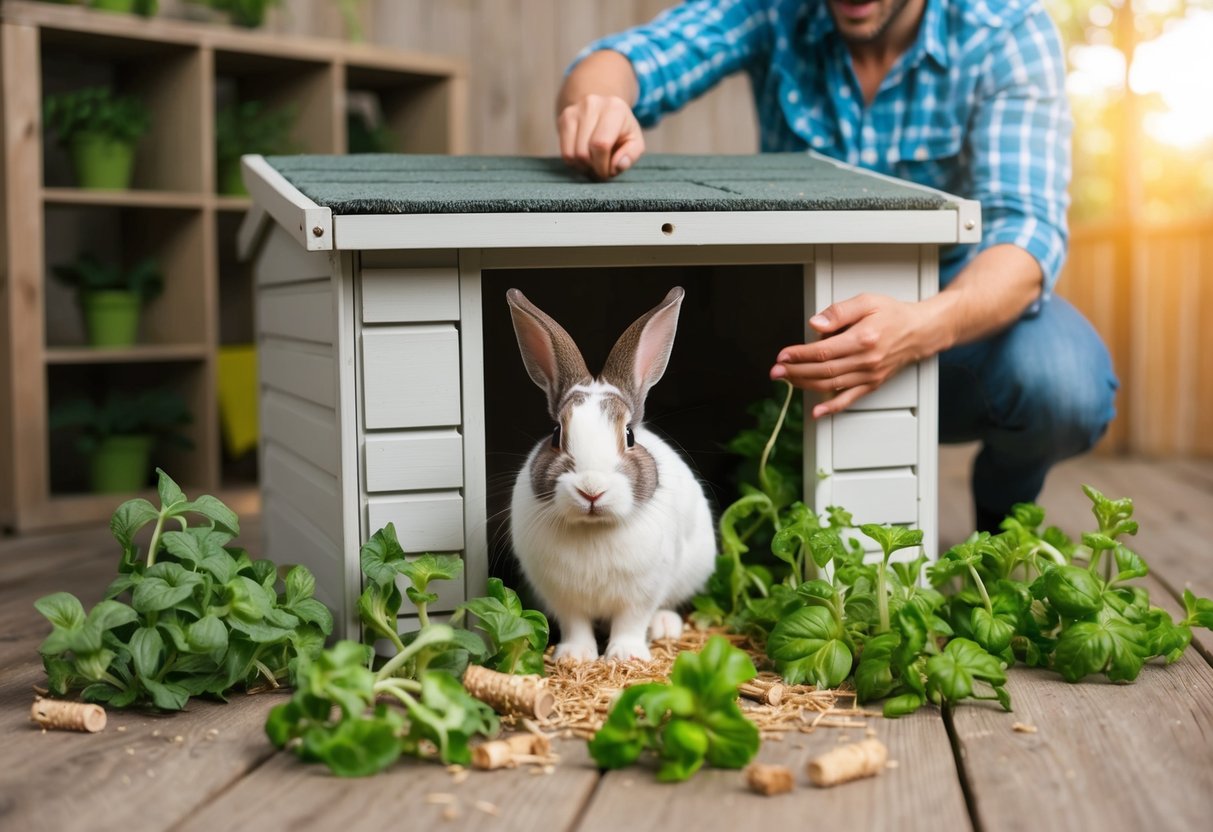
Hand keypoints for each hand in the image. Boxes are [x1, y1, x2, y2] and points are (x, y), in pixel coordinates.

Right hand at [557, 93, 645, 179]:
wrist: (605, 111)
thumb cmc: (622, 131)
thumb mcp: (635, 142)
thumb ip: (631, 155)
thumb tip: (617, 165)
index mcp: (614, 108)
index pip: (601, 144)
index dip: (603, 165)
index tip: (608, 171)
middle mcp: (592, 104)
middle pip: (584, 152)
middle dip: (593, 167)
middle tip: (601, 167)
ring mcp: (574, 110)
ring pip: (572, 154)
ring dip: (583, 166)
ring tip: (593, 161)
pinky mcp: (563, 118)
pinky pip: (564, 152)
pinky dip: (574, 161)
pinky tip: (584, 156)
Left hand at [769, 293, 937, 418]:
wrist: (920, 331)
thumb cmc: (894, 315)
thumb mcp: (867, 301)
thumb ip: (839, 312)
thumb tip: (817, 324)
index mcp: (863, 339)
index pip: (823, 351)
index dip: (799, 355)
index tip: (783, 355)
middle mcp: (866, 360)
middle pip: (822, 370)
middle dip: (795, 371)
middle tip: (776, 371)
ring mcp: (869, 375)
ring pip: (831, 385)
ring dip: (805, 384)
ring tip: (787, 381)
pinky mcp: (872, 384)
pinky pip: (849, 399)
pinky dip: (831, 407)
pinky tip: (817, 411)